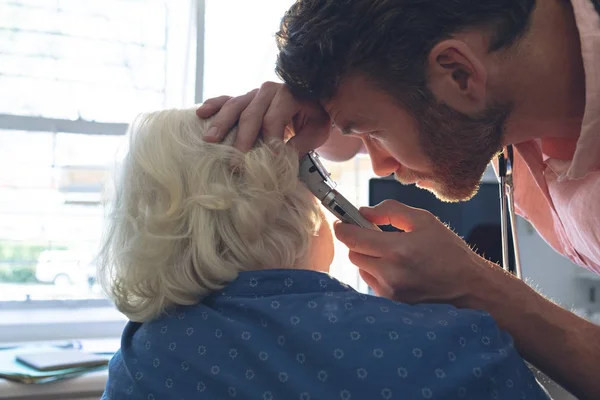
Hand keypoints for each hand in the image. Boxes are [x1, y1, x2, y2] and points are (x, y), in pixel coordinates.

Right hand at [196, 82, 330, 153]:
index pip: (274, 118)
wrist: (309, 104)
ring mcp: (253, 93)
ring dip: (221, 123)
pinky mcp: (243, 98)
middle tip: (235, 162)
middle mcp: (268, 90)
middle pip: (251, 114)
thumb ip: (302, 144)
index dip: (270, 140)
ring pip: (235, 106)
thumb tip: (283, 159)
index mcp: (289, 94)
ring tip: (210, 140)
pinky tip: (201, 113)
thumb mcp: (316, 131)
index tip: (269, 160)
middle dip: (242, 139)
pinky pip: (226, 99)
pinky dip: (213, 105)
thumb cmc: (313, 119)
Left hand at [334, 199, 493, 304]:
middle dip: (358, 241)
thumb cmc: (450, 253)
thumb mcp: (424, 220)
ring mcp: (389, 291)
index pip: (353, 238)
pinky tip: (396, 268)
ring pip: (361, 267)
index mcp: (398, 250)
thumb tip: (364, 212)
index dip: (343, 227)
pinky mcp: (391, 302)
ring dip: (367, 257)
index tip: (342, 221)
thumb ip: (390, 210)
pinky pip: (371, 281)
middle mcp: (390, 273)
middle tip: (374, 234)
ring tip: (391, 253)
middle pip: (353, 253)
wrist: (469, 288)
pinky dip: (376, 271)